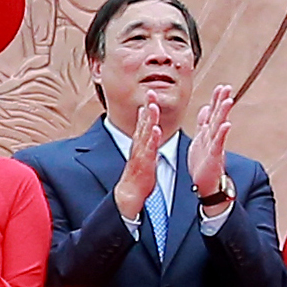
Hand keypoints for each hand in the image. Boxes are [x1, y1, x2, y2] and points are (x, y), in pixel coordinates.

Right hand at [114, 93, 169, 222]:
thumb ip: (147, 146)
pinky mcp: (144, 163)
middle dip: (148, 107)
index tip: (150, 95)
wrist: (129, 195)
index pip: (143, 124)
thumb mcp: (144, 159)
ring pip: (145, 133)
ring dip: (149, 119)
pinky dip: (152, 139)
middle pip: (144, 123)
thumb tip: (151, 136)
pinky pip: (149, 149)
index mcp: (140, 145)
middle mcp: (139, 146)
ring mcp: (141, 154)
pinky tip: (156, 129)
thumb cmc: (139, 178)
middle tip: (151, 92)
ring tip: (152, 106)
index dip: (147, 109)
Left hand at [181, 86, 238, 206]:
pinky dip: (222, 134)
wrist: (205, 184)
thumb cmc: (203, 163)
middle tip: (228, 87)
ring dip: (223, 113)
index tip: (221, 86)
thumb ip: (203, 124)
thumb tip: (205, 107)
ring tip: (228, 101)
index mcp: (207, 132)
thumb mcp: (200, 139)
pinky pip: (218, 143)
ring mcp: (214, 146)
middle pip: (218, 116)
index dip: (216, 100)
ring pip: (219, 126)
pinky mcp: (214, 156)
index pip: (212, 112)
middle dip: (222, 101)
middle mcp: (213, 137)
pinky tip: (227, 124)